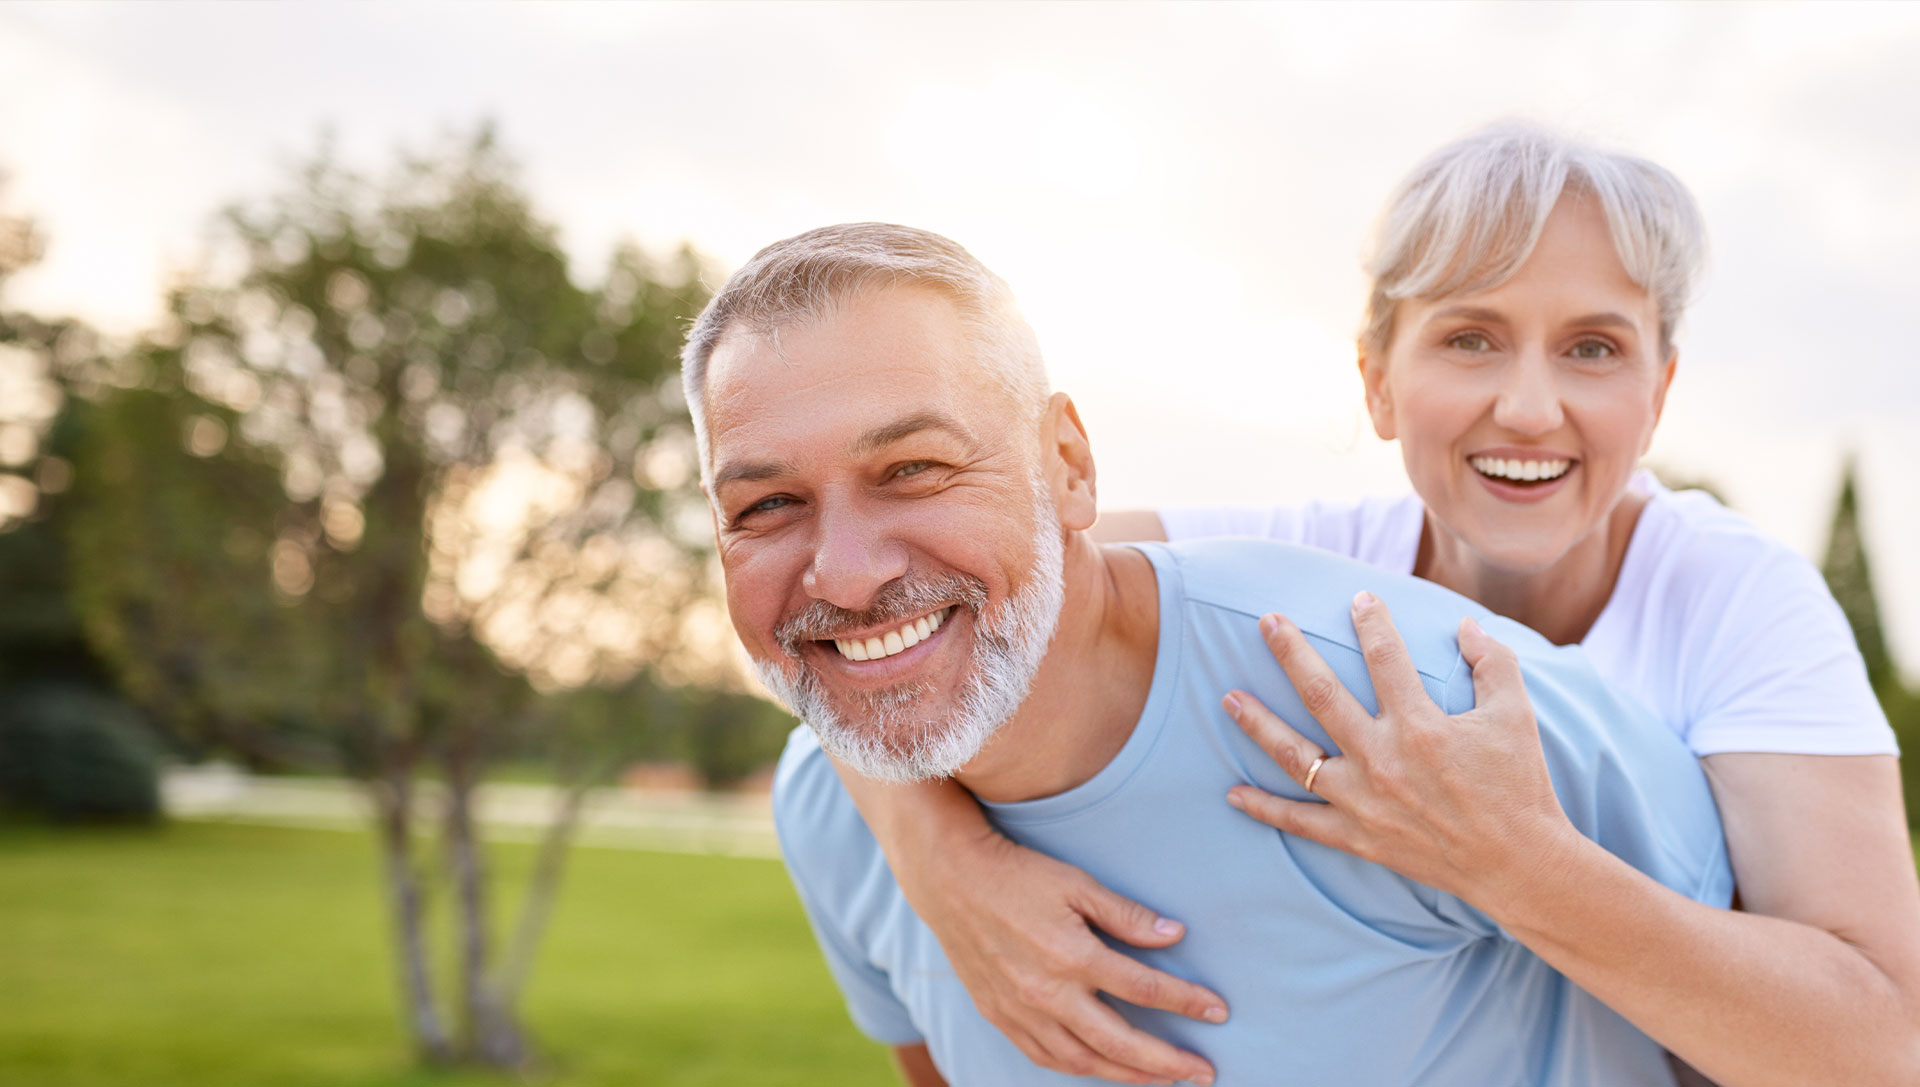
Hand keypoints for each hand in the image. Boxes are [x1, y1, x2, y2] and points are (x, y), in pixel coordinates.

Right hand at [914, 829, 1227, 1085]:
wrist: (949, 880)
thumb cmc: (1018, 874)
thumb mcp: (1077, 882)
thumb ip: (1126, 914)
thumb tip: (1175, 936)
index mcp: (1072, 955)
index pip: (1144, 989)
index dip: (1187, 1002)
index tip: (1218, 1010)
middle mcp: (1047, 994)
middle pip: (1121, 1043)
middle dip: (1168, 1063)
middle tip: (1205, 1073)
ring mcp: (1021, 1011)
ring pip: (1084, 1061)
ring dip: (1128, 1075)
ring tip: (1162, 1080)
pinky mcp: (1000, 1017)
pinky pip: (1046, 1058)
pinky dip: (1080, 1069)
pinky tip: (1101, 1068)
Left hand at [1220, 593, 1577, 905]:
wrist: (1519, 864)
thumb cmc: (1519, 785)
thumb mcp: (1516, 715)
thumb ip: (1492, 662)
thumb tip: (1465, 624)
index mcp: (1421, 727)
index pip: (1386, 659)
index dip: (1372, 623)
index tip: (1359, 599)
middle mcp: (1383, 760)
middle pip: (1322, 696)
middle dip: (1291, 653)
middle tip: (1267, 621)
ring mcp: (1363, 802)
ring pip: (1294, 757)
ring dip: (1258, 724)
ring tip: (1229, 698)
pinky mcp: (1357, 837)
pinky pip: (1300, 823)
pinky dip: (1264, 809)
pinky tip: (1233, 793)